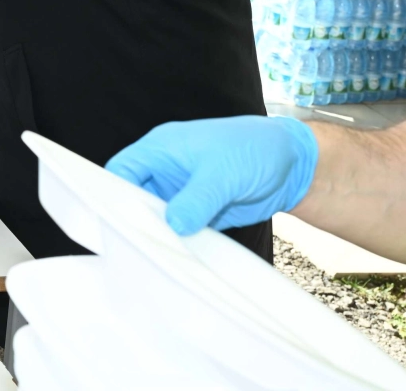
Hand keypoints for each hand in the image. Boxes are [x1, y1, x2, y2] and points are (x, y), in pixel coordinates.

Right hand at [105, 115, 319, 234]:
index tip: (110, 217)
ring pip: (156, 216)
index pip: (122, 169)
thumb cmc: (255, 149)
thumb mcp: (222, 173)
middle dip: (135, 218)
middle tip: (136, 243)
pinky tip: (180, 256)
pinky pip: (180, 229)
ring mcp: (182, 193)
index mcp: (160, 149)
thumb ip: (195, 199)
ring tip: (159, 253)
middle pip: (134, 197)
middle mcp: (165, 171)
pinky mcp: (199, 212)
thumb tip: (172, 224)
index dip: (111, 191)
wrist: (294, 165)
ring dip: (159, 233)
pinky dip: (180, 242)